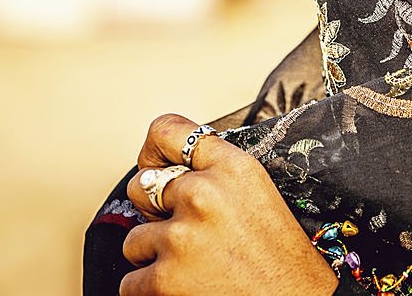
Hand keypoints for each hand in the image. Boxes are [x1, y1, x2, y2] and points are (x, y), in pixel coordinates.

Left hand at [120, 114, 338, 295]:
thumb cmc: (281, 258)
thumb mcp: (258, 193)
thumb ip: (216, 175)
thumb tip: (163, 174)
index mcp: (232, 167)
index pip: (166, 131)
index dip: (154, 151)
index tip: (156, 165)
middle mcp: (204, 194)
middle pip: (142, 185)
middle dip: (156, 212)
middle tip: (189, 234)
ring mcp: (182, 236)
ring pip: (135, 238)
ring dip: (156, 256)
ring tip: (196, 266)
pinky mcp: (165, 279)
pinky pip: (130, 282)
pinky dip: (151, 291)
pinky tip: (187, 289)